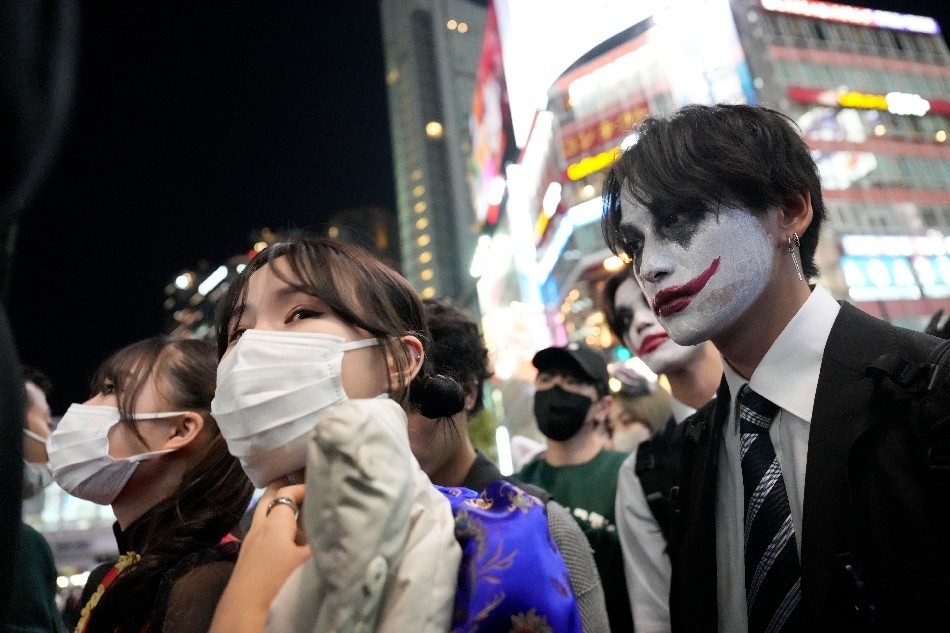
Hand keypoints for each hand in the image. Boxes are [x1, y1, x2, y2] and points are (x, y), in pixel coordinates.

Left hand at [210, 482, 311, 632]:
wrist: (244, 612)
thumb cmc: (278, 581)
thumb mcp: (309, 560)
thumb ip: (323, 540)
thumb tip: (339, 528)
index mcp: (275, 523)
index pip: (287, 492)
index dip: (303, 487)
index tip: (320, 489)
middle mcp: (259, 527)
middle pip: (269, 497)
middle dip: (284, 488)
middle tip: (300, 484)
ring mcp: (249, 543)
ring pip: (262, 514)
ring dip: (277, 508)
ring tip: (295, 510)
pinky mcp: (246, 559)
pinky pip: (260, 532)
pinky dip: (272, 527)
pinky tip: (284, 540)